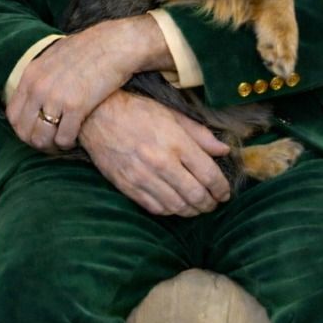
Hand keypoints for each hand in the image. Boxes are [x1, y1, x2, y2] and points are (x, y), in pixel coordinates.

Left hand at [6, 14, 169, 151]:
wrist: (114, 44)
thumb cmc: (88, 49)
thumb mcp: (54, 56)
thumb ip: (41, 75)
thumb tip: (34, 88)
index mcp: (31, 75)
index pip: (12, 114)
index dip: (21, 129)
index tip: (34, 132)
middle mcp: (39, 88)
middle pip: (24, 130)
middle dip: (35, 141)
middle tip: (48, 144)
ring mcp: (56, 97)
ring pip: (42, 138)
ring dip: (51, 145)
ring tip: (60, 144)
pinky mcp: (76, 106)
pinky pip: (64, 137)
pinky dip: (68, 143)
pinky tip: (75, 139)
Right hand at [77, 91, 232, 216]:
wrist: (97, 116)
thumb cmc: (137, 111)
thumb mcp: (172, 115)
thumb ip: (200, 134)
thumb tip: (224, 150)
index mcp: (176, 142)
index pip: (208, 174)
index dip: (221, 188)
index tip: (225, 192)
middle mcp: (161, 162)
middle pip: (195, 195)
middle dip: (209, 203)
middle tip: (214, 203)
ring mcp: (143, 177)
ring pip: (176, 206)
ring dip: (192, 211)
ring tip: (198, 207)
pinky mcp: (128, 186)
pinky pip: (155, 208)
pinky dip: (170, 211)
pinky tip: (175, 206)